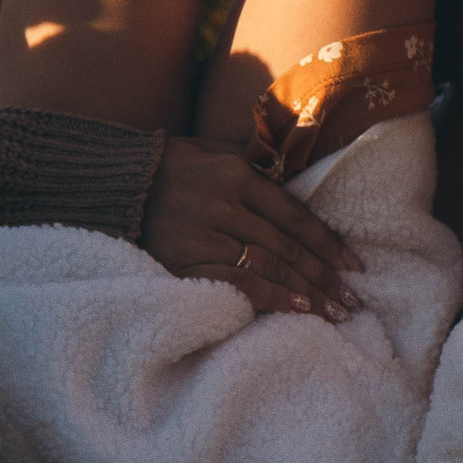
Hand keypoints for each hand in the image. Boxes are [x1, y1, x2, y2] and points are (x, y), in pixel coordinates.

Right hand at [141, 138, 363, 318]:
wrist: (109, 184)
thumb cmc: (166, 166)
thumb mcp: (211, 151)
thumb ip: (251, 167)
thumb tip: (294, 181)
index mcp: (236, 174)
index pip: (294, 215)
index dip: (327, 243)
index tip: (353, 265)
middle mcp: (224, 205)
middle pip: (286, 246)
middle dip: (323, 275)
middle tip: (351, 300)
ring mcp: (203, 235)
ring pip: (267, 267)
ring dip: (305, 291)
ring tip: (332, 311)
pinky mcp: (184, 262)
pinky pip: (236, 284)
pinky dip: (268, 298)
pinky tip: (294, 309)